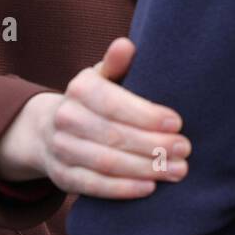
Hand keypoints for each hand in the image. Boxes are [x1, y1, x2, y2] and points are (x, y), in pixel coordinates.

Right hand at [0, 37, 190, 197]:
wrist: (49, 128)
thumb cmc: (93, 99)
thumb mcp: (104, 76)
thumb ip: (117, 63)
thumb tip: (126, 45)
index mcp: (80, 88)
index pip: (114, 103)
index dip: (147, 115)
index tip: (177, 123)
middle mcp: (66, 117)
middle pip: (114, 136)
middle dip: (154, 145)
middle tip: (185, 150)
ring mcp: (61, 149)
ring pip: (106, 163)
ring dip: (145, 169)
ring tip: (177, 170)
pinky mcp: (62, 177)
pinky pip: (93, 186)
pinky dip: (123, 189)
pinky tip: (150, 188)